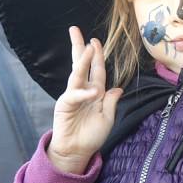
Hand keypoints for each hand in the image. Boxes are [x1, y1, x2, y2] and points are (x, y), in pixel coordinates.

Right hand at [47, 27, 122, 173]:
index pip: (97, 70)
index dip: (97, 56)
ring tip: (88, 47)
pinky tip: (93, 92)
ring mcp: (72, 96)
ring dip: (83, 61)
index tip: (95, 41)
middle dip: (79, 47)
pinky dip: (84, 93)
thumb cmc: (91, 136)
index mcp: (94, 92)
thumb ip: (111, 102)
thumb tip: (118, 88)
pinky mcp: (64, 104)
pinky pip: (75, 95)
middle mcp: (82, 90)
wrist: (76, 151)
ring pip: (77, 74)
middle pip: (81, 65)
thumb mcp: (107, 118)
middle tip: (76, 31)